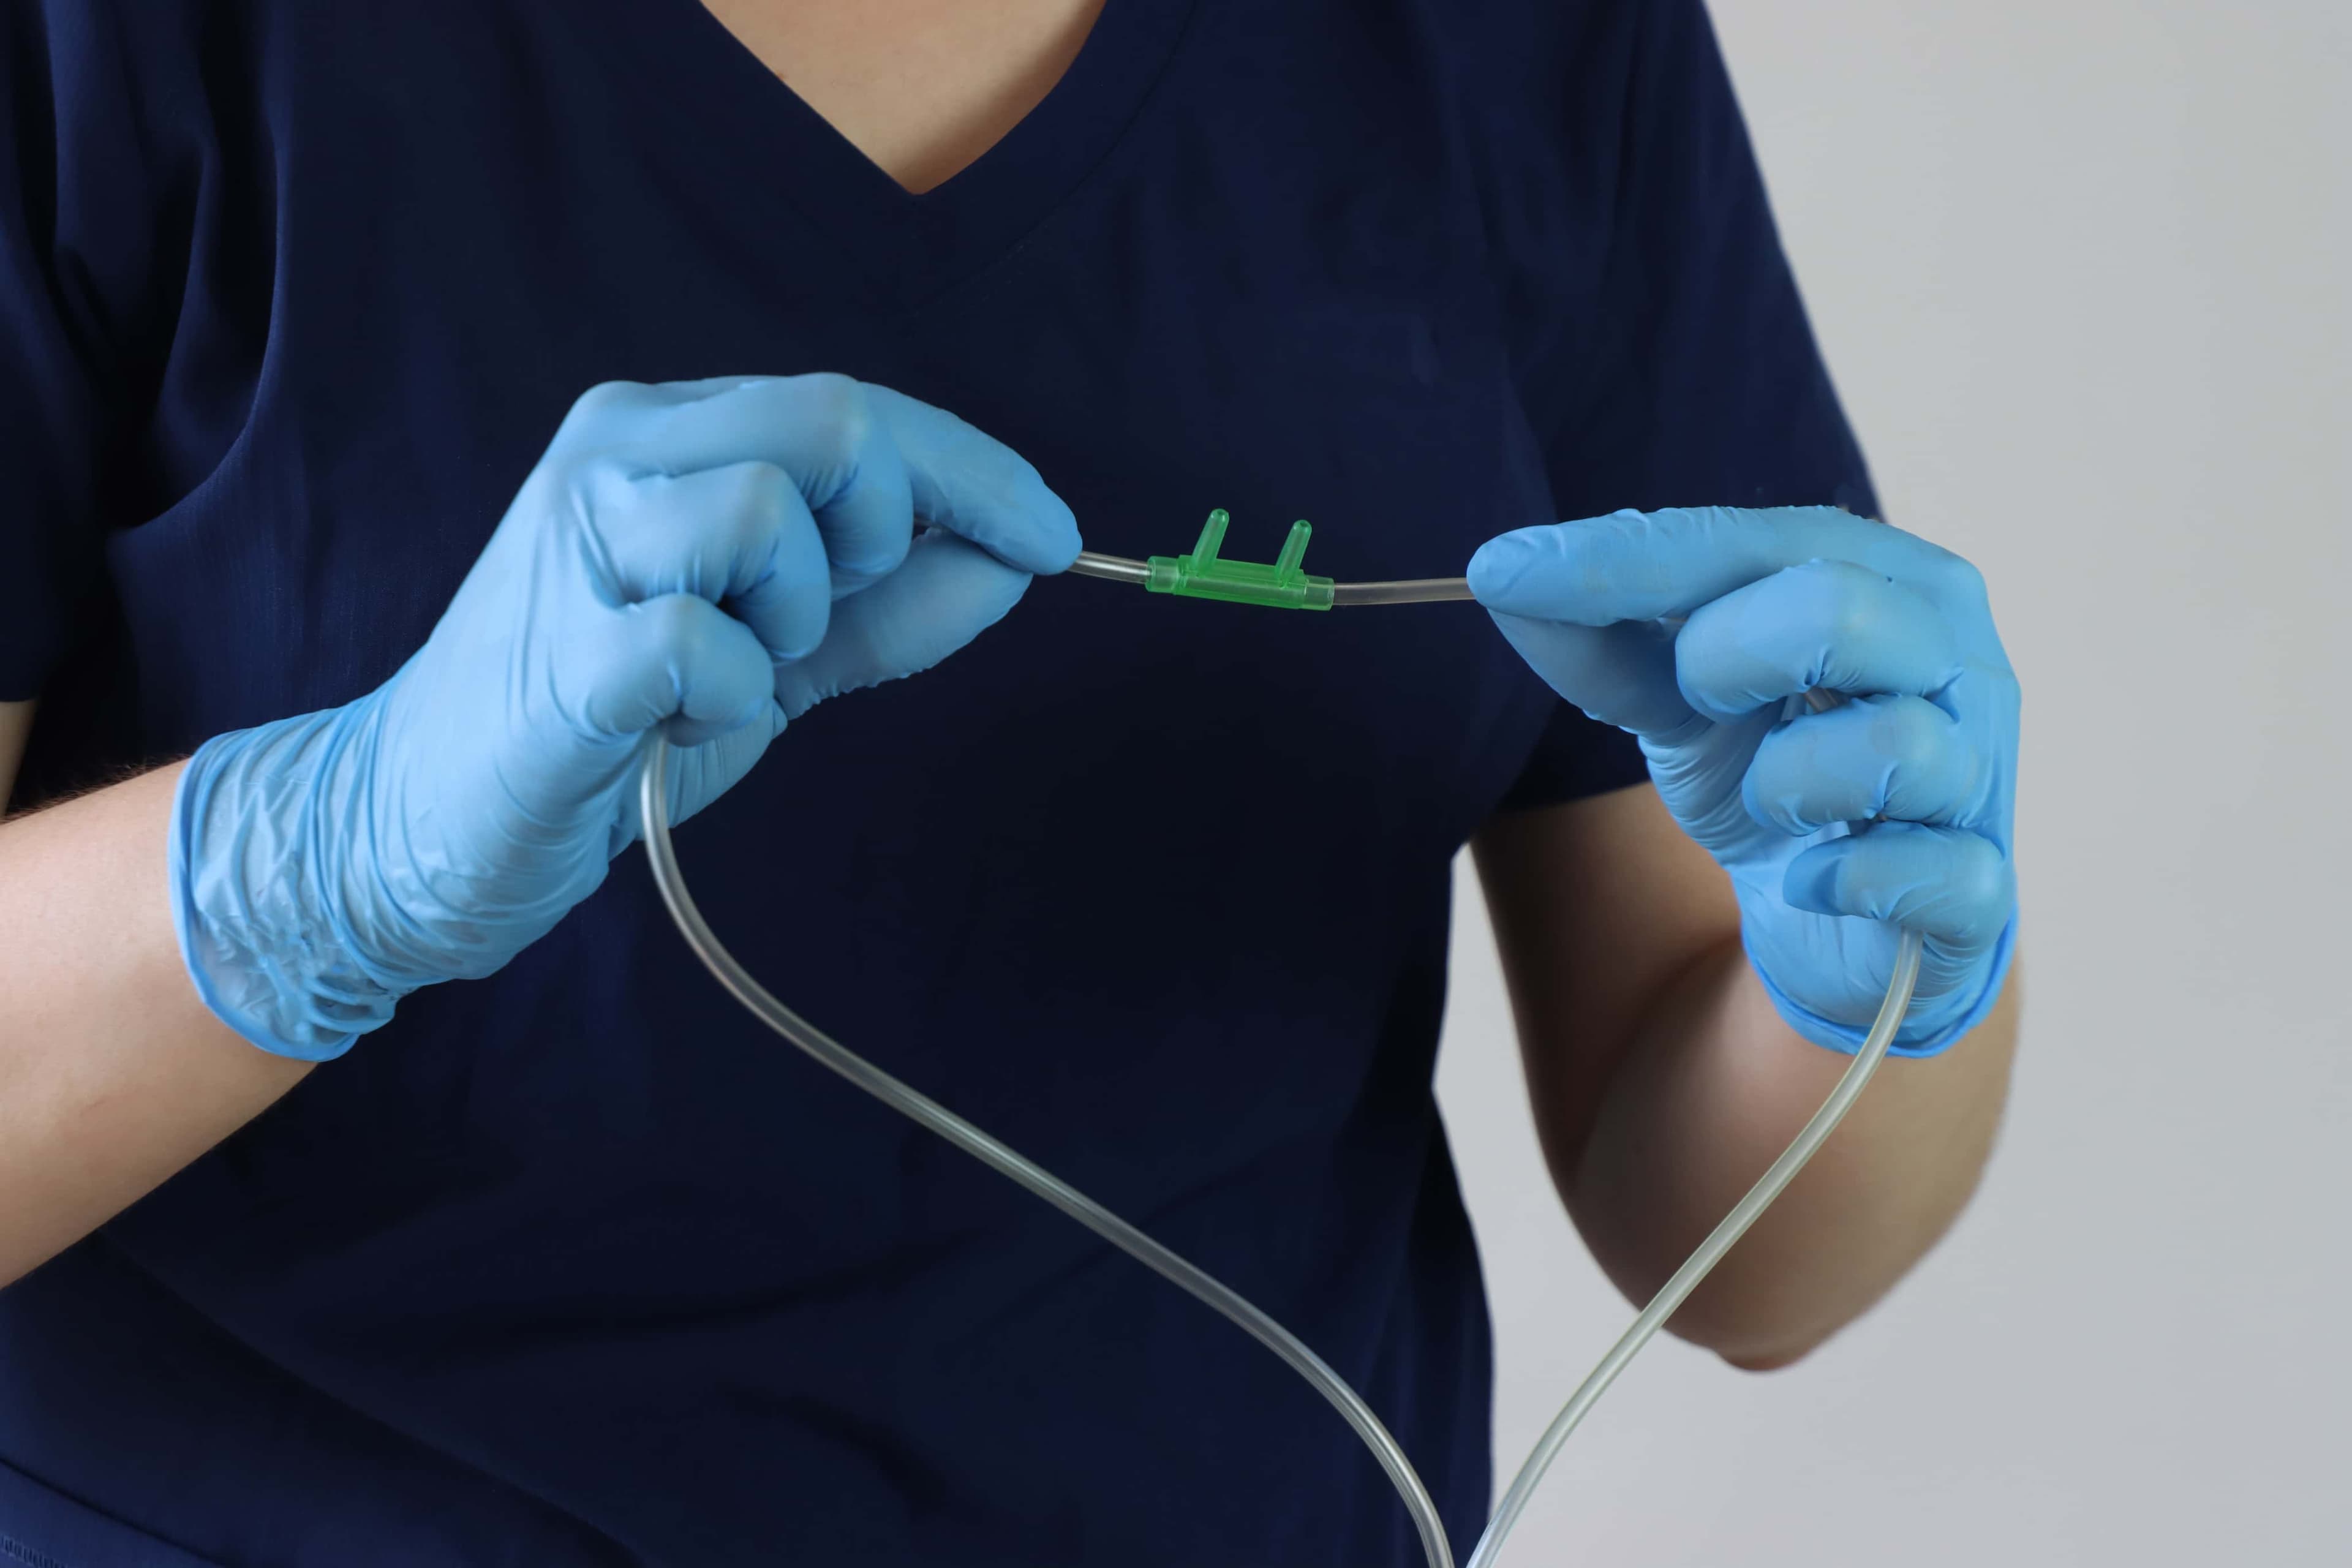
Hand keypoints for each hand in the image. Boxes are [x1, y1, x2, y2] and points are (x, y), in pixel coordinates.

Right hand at [172, 374, 1079, 1059]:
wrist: (422, 824)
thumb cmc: (606, 726)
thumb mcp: (775, 654)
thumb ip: (890, 607)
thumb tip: (1013, 558)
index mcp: (667, 434)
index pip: (856, 408)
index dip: (975, 471)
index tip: (1056, 536)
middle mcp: (615, 454)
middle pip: (832, 427)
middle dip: (883, 535)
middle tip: (817, 625)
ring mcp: (579, 545)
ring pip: (772, 516)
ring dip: (794, 622)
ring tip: (724, 674)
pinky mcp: (564, 656)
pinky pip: (711, 643)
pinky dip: (732, 698)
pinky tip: (677, 724)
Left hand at [1469, 506, 2016, 1055]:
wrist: (1835, 925)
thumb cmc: (1771, 777)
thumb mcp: (1671, 699)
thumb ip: (1600, 635)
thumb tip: (1502, 576)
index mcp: (1889, 578)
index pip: (1751, 542)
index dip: (1626, 558)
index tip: (1502, 570)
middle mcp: (1956, 656)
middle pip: (1837, 609)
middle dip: (1726, 658)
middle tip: (1702, 698)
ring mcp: (1981, 772)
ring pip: (1889, 746)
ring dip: (1786, 784)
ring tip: (1776, 800)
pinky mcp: (1980, 888)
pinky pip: (1922, 872)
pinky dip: (1836, 880)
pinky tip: (1811, 878)